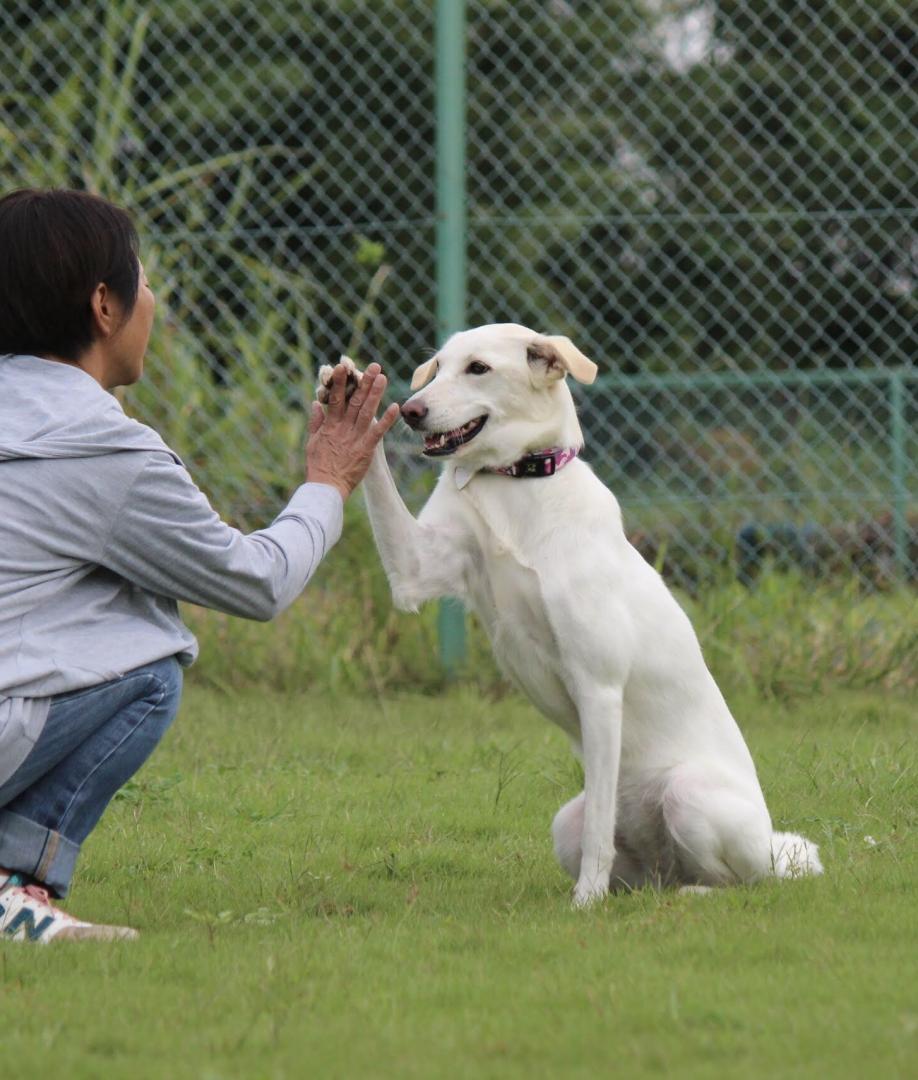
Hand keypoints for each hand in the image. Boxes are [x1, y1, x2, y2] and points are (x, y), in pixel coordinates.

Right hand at [306, 361, 399, 500]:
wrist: (325, 487)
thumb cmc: (318, 466)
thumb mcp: (312, 442)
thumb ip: (315, 421)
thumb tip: (316, 402)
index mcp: (330, 424)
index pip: (336, 398)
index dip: (340, 382)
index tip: (344, 366)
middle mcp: (343, 427)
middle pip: (355, 400)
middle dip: (363, 382)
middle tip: (374, 366)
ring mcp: (355, 437)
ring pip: (366, 411)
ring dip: (375, 394)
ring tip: (383, 377)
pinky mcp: (365, 449)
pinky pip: (377, 432)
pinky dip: (386, 420)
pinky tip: (395, 407)